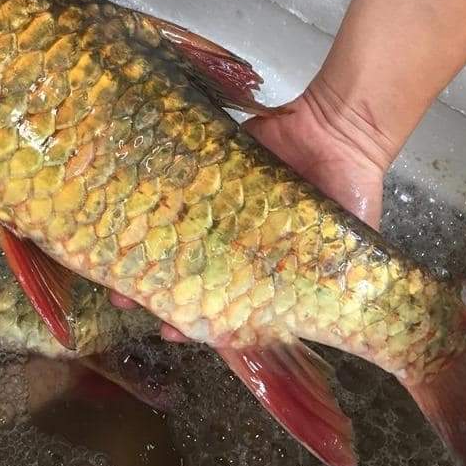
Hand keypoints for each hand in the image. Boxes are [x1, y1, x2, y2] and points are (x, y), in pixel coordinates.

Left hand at [110, 79, 388, 335]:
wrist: (343, 132)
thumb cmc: (351, 193)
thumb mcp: (349, 254)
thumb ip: (335, 290)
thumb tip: (340, 332)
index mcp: (261, 268)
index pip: (218, 302)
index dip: (193, 319)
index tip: (169, 330)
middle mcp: (233, 240)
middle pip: (184, 270)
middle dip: (154, 287)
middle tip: (124, 300)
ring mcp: (216, 205)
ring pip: (169, 232)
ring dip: (142, 247)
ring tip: (114, 263)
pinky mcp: (208, 167)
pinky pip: (173, 185)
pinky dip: (150, 197)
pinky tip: (126, 211)